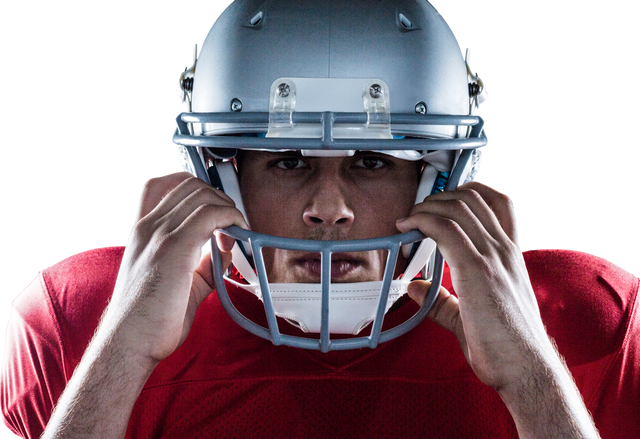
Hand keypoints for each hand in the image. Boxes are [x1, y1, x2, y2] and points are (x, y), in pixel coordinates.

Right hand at [109, 170, 248, 365]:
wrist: (129, 343)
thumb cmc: (147, 322)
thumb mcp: (177, 283)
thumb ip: (201, 267)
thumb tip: (224, 255)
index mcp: (141, 231)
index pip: (160, 183)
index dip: (192, 185)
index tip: (212, 207)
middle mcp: (147, 227)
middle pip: (188, 185)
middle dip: (217, 199)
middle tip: (229, 226)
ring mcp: (159, 234)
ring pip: (202, 196)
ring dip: (226, 209)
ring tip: (232, 235)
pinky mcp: (175, 247)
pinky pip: (211, 214)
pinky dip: (230, 218)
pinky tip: (233, 237)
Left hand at [396, 180, 548, 390]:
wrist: (526, 369)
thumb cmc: (507, 348)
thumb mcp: (472, 315)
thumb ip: (443, 300)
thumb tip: (414, 288)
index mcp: (511, 256)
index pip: (500, 201)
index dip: (470, 189)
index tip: (443, 198)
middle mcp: (505, 250)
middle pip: (473, 197)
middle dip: (439, 196)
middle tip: (418, 211)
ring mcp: (493, 258)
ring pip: (458, 208)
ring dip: (427, 206)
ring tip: (409, 218)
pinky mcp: (477, 271)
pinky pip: (446, 229)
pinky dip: (422, 221)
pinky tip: (407, 227)